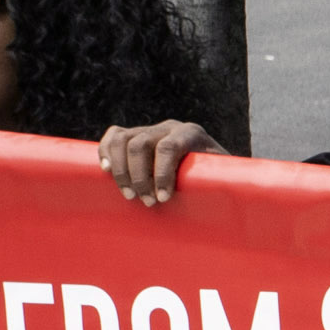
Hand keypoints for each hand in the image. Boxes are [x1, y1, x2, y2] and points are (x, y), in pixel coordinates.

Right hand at [97, 119, 222, 204]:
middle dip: (140, 177)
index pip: (169, 147)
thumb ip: (221, 182)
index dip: (162, 174)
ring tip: (129, 196)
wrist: (213, 167)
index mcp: (192, 133)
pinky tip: (105, 170)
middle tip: (147, 203)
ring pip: (123, 140)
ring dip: (120, 169)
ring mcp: (151, 129)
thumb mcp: (224, 177)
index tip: (162, 199)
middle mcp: (170, 127)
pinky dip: (105, 151)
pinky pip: (114, 136)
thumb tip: (222, 202)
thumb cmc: (218, 178)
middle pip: (140, 144)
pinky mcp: (136, 135)